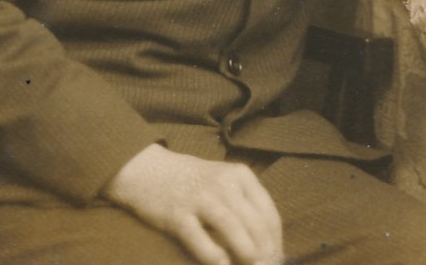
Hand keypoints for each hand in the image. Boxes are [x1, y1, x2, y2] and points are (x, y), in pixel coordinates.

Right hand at [103, 144, 283, 264]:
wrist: (148, 170)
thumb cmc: (194, 181)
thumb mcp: (225, 181)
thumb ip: (244, 203)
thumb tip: (266, 240)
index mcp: (241, 175)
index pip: (268, 211)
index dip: (275, 239)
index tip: (277, 257)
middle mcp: (224, 184)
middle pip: (253, 221)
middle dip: (265, 249)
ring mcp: (200, 198)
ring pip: (231, 227)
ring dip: (246, 251)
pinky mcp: (177, 214)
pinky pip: (199, 238)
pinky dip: (213, 255)